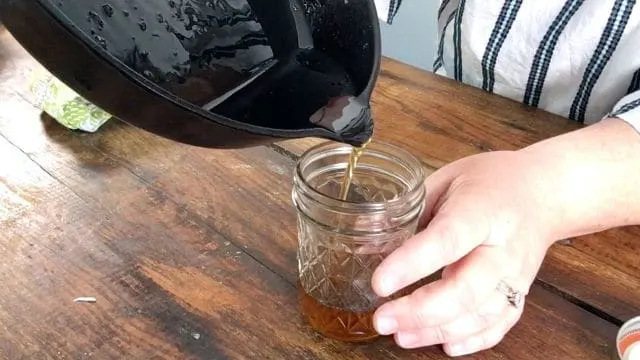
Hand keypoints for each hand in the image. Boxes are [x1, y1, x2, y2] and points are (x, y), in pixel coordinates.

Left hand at [370, 150, 557, 356]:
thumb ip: (412, 210)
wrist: (545, 193)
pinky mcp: (520, 294)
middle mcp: (502, 248)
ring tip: (399, 335)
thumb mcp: (447, 179)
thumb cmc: (490, 181)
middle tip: (381, 318)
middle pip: (464, 290)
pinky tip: (442, 345)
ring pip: (478, 315)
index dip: (411, 264)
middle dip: (419, 311)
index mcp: (482, 211)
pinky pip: (498, 326)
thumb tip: (369, 241)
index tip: (379, 283)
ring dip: (436, 331)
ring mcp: (515, 276)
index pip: (446, 240)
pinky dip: (471, 340)